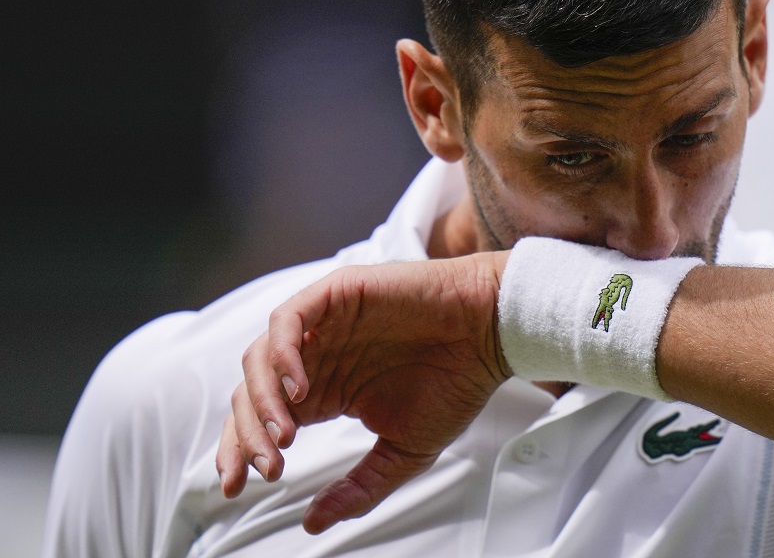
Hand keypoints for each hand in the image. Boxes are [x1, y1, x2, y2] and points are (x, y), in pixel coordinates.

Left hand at [215, 252, 510, 533]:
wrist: (491, 334)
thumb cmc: (456, 382)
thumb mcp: (404, 451)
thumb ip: (359, 486)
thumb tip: (314, 523)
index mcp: (324, 390)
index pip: (262, 420)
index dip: (241, 452)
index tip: (238, 487)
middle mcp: (316, 356)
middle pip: (250, 393)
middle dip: (246, 436)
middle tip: (265, 469)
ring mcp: (323, 324)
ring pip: (260, 358)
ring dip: (261, 400)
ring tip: (283, 435)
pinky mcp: (337, 294)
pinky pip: (288, 320)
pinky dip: (283, 353)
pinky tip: (298, 389)